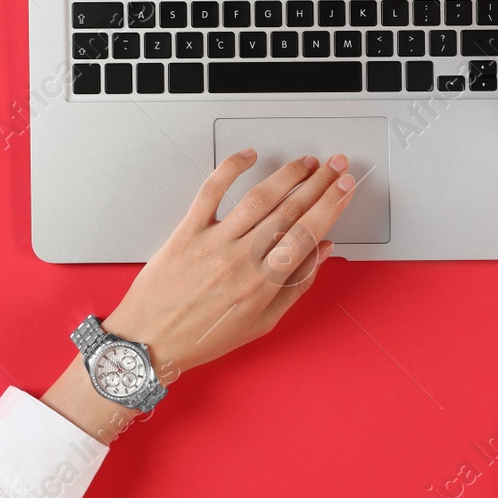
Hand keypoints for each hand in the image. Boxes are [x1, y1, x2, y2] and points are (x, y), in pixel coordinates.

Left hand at [42, 149, 355, 442]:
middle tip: (336, 166)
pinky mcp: (187, 231)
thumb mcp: (262, 323)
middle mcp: (242, 259)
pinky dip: (230, 169)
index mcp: (263, 283)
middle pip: (290, 211)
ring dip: (287, 174)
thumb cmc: (204, 337)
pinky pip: (211, 192)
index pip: (307, 233)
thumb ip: (296, 285)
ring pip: (259, 198)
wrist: (152, 341)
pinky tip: (248, 156)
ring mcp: (214, 242)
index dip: (331, 205)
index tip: (345, 188)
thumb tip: (322, 251)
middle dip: (319, 184)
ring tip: (306, 163)